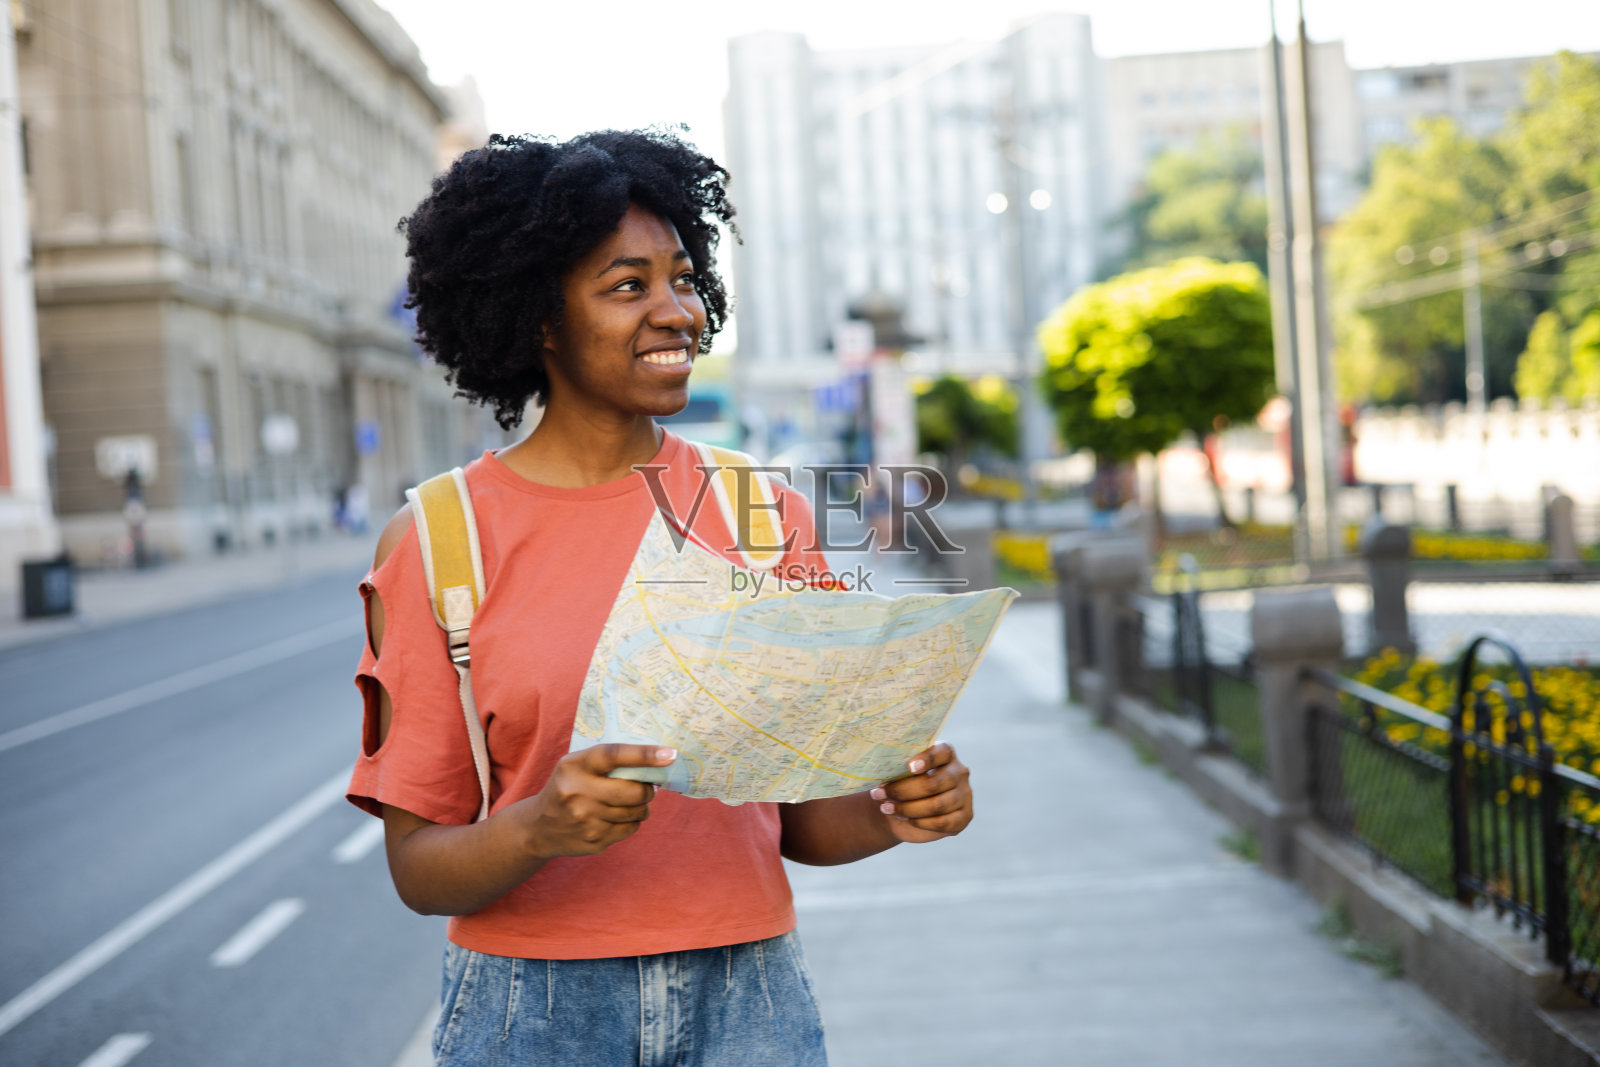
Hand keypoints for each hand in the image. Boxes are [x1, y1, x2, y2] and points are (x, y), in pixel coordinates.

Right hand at [514, 744, 675, 858]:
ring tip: (634, 802)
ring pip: (635, 812)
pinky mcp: (593, 840)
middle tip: (649, 788)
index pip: (614, 755)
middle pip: (632, 791)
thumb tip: (656, 762)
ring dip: (642, 807)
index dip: (644, 755)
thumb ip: (607, 761)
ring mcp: (585, 820)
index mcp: (575, 766)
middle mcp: (577, 792)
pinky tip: (619, 817)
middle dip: (648, 790)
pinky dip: (632, 822)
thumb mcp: (576, 766)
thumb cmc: (567, 787)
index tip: (668, 754)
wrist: (539, 827)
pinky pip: (629, 829)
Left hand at [870, 741, 972, 843]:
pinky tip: (905, 819)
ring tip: (886, 808)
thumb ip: (897, 766)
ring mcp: (965, 795)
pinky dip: (919, 822)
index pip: (943, 751)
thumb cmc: (901, 783)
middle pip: (933, 783)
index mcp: (946, 753)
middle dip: (902, 790)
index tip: (910, 767)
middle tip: (878, 794)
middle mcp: (959, 772)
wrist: (906, 810)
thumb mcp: (899, 771)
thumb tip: (880, 769)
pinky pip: (942, 822)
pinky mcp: (964, 817)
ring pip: (936, 805)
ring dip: (907, 808)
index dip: (927, 759)